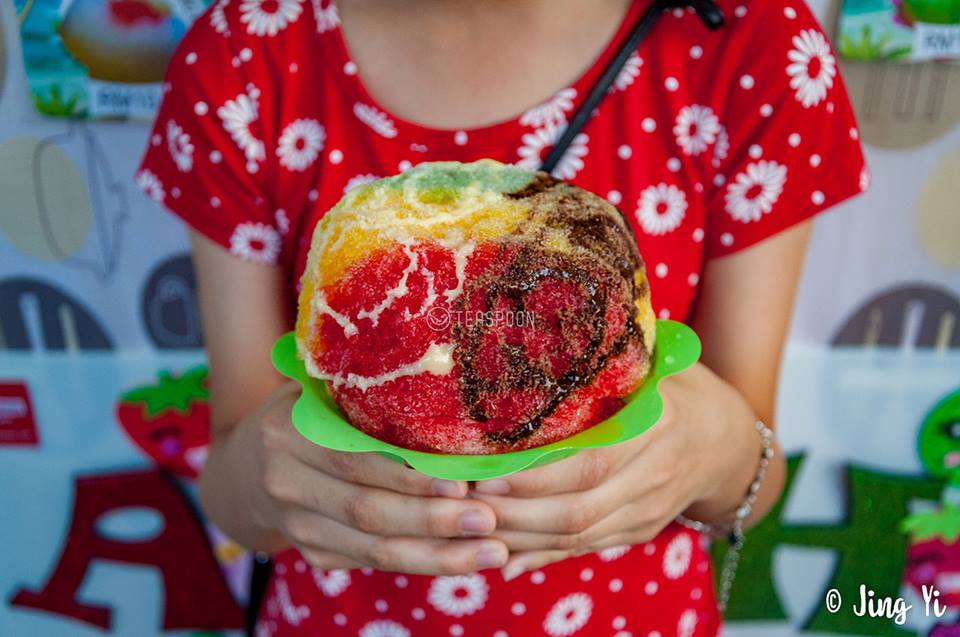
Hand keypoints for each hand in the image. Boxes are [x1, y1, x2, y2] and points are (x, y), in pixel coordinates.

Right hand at [201, 383, 508, 574]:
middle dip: (433, 521)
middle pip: (368, 512)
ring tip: (491, 552)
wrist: (242, 473)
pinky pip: (373, 563)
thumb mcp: (314, 393)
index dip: (407, 478)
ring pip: (374, 550)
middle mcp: (288, 486)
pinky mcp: (314, 555)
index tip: (463, 482)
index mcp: (288, 435)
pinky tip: (463, 560)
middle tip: (488, 521)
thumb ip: (357, 390)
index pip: (355, 461)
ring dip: (437, 556)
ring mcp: (298, 528)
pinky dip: (420, 563)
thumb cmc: (300, 417)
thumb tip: (442, 379)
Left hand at [470, 363, 760, 579]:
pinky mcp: (640, 531)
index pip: (588, 462)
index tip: (484, 471)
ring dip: (520, 537)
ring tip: (470, 524)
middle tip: (462, 501)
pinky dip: (542, 555)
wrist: (729, 443)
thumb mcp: (652, 368)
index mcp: (658, 427)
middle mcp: (655, 476)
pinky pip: (585, 549)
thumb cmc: (678, 391)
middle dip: (514, 512)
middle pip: (576, 510)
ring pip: (576, 537)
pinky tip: (503, 555)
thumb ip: (605, 367)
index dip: (534, 475)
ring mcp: (650, 511)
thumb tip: (533, 358)